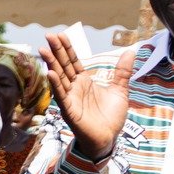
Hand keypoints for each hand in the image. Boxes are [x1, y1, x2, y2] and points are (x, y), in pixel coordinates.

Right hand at [44, 35, 134, 160]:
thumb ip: (122, 72)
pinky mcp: (69, 110)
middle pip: (64, 65)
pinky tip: (50, 73)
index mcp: (84, 82)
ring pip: (59, 78)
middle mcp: (74, 88)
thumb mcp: (120, 90)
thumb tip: (130, 51)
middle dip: (56, 51)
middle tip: (48, 35)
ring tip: (43, 50)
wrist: (109, 138)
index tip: (60, 35)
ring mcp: (70, 98)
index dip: (67, 48)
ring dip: (51, 64)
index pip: (73, 61)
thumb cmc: (111, 117)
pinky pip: (61, 95)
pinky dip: (55, 85)